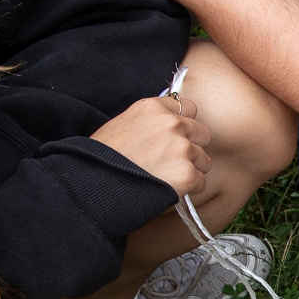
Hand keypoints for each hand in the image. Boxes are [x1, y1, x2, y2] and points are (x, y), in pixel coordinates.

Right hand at [91, 97, 212, 196]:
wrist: (94, 184)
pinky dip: (188, 189)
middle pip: (202, 133)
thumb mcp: (121, 125)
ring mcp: (181, 148)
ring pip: (204, 160)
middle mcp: (171, 123)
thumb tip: (166, 127)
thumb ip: (148, 122)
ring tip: (166, 178)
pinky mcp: (187, 173)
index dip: (184, 124)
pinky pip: (200, 182)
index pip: (187, 107)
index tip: (177, 136)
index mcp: (153, 108)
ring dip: (190, 170)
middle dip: (192, 147)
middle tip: (172, 161)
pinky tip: (168, 190)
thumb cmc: (101, 158)